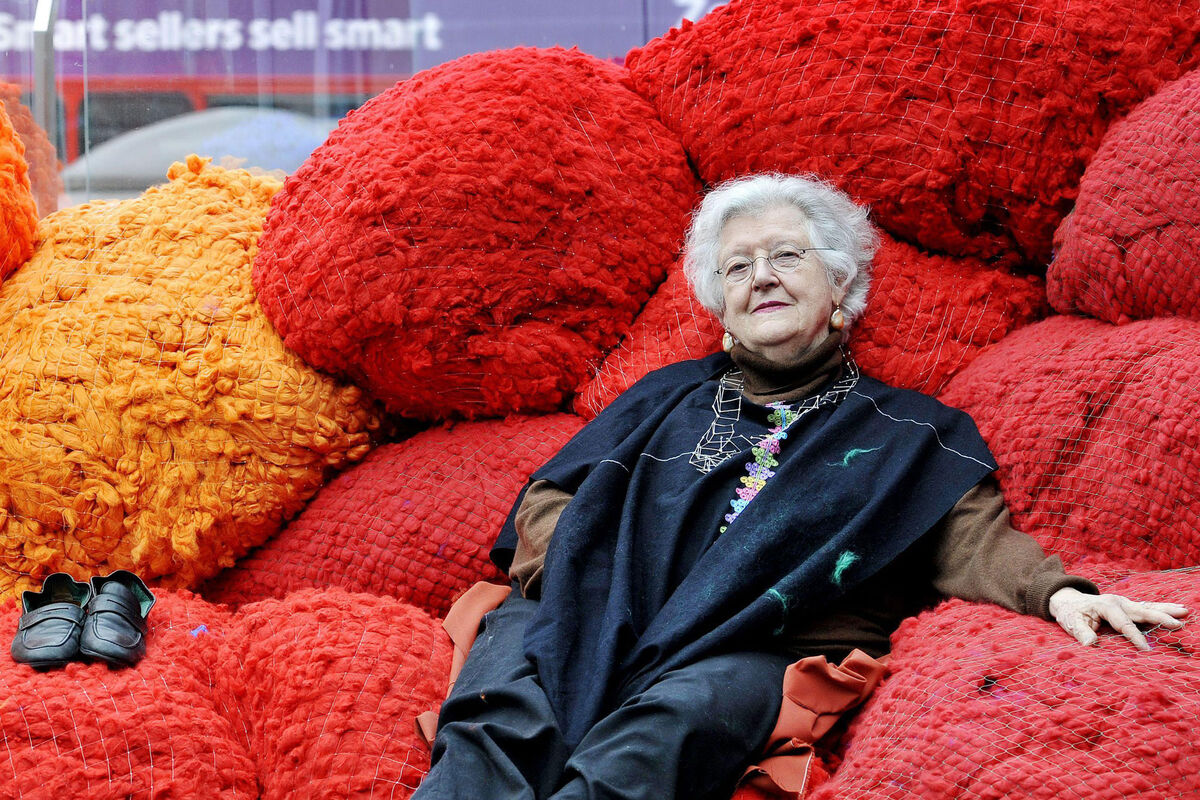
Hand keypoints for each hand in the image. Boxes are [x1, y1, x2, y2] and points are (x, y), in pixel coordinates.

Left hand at [1049, 587, 1188, 649]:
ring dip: (1166, 609)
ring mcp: (1125, 602)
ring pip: (1148, 607)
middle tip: (1177, 624)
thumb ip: (1081, 633)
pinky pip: (1147, 607)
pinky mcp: (1128, 606)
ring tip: (1185, 611)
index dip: (1135, 637)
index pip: (1124, 624)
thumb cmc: (1071, 613)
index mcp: (1106, 606)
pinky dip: (1162, 608)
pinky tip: (1177, 609)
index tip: (1146, 649)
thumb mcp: (1071, 623)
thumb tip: (1090, 644)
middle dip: (1160, 617)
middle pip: (1142, 611)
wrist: (1069, 600)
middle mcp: (1119, 602)